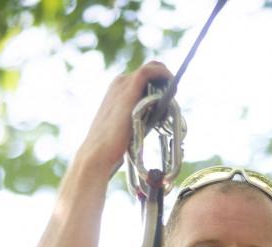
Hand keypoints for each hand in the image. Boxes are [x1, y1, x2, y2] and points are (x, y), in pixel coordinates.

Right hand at [76, 62, 172, 180]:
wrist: (97, 151)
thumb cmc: (110, 146)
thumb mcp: (125, 126)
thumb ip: (136, 118)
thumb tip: (153, 120)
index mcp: (116, 90)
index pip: (142, 77)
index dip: (158, 82)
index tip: (167, 96)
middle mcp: (119, 83)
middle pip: (149, 70)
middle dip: (163, 80)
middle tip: (173, 96)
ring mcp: (123, 84)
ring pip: (151, 68)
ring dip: (166, 78)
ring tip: (174, 93)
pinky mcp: (129, 88)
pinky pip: (150, 71)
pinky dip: (164, 74)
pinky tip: (173, 84)